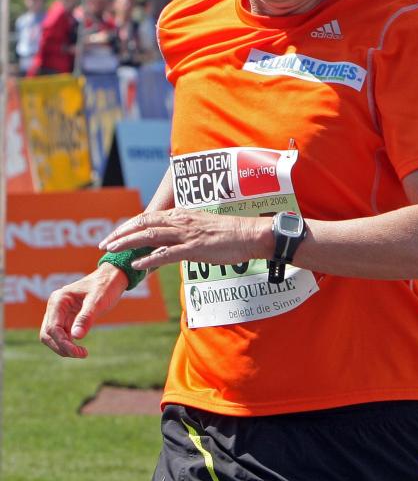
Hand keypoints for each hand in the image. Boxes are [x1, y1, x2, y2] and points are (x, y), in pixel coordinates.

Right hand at [40, 265, 128, 358]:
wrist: (112, 278)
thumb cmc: (105, 286)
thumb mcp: (98, 301)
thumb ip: (86, 317)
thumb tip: (76, 337)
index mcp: (59, 300)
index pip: (53, 328)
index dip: (63, 343)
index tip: (78, 352)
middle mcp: (55, 306)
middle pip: (48, 334)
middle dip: (62, 347)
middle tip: (81, 354)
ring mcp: (59, 313)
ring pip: (53, 337)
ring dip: (64, 347)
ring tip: (82, 353)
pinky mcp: (67, 318)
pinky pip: (62, 335)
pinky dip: (68, 343)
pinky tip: (80, 348)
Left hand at [98, 208, 269, 271]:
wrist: (250, 234)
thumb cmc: (230, 233)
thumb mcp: (202, 228)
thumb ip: (184, 233)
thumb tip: (169, 243)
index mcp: (182, 214)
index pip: (148, 217)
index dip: (129, 225)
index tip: (114, 234)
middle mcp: (181, 221)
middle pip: (143, 224)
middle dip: (121, 233)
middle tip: (104, 244)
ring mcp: (187, 234)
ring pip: (150, 236)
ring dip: (128, 243)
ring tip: (112, 251)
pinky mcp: (194, 248)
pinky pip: (166, 254)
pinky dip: (149, 259)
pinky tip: (137, 265)